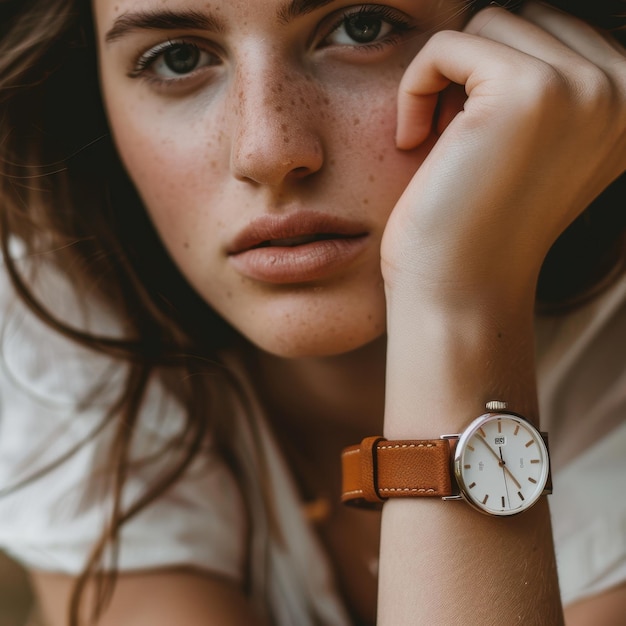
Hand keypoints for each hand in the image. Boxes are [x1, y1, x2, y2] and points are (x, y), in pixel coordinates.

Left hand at [381, 2, 625, 308]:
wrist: (458, 290)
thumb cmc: (477, 223)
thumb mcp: (530, 143)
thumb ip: (542, 82)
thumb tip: (500, 20)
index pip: (549, 32)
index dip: (494, 80)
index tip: (476, 143)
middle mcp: (625, 89)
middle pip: (522, 21)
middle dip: (474, 75)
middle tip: (456, 144)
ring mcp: (584, 87)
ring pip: (487, 25)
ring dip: (446, 82)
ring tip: (440, 144)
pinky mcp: (529, 90)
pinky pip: (446, 45)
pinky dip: (414, 88)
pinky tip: (413, 140)